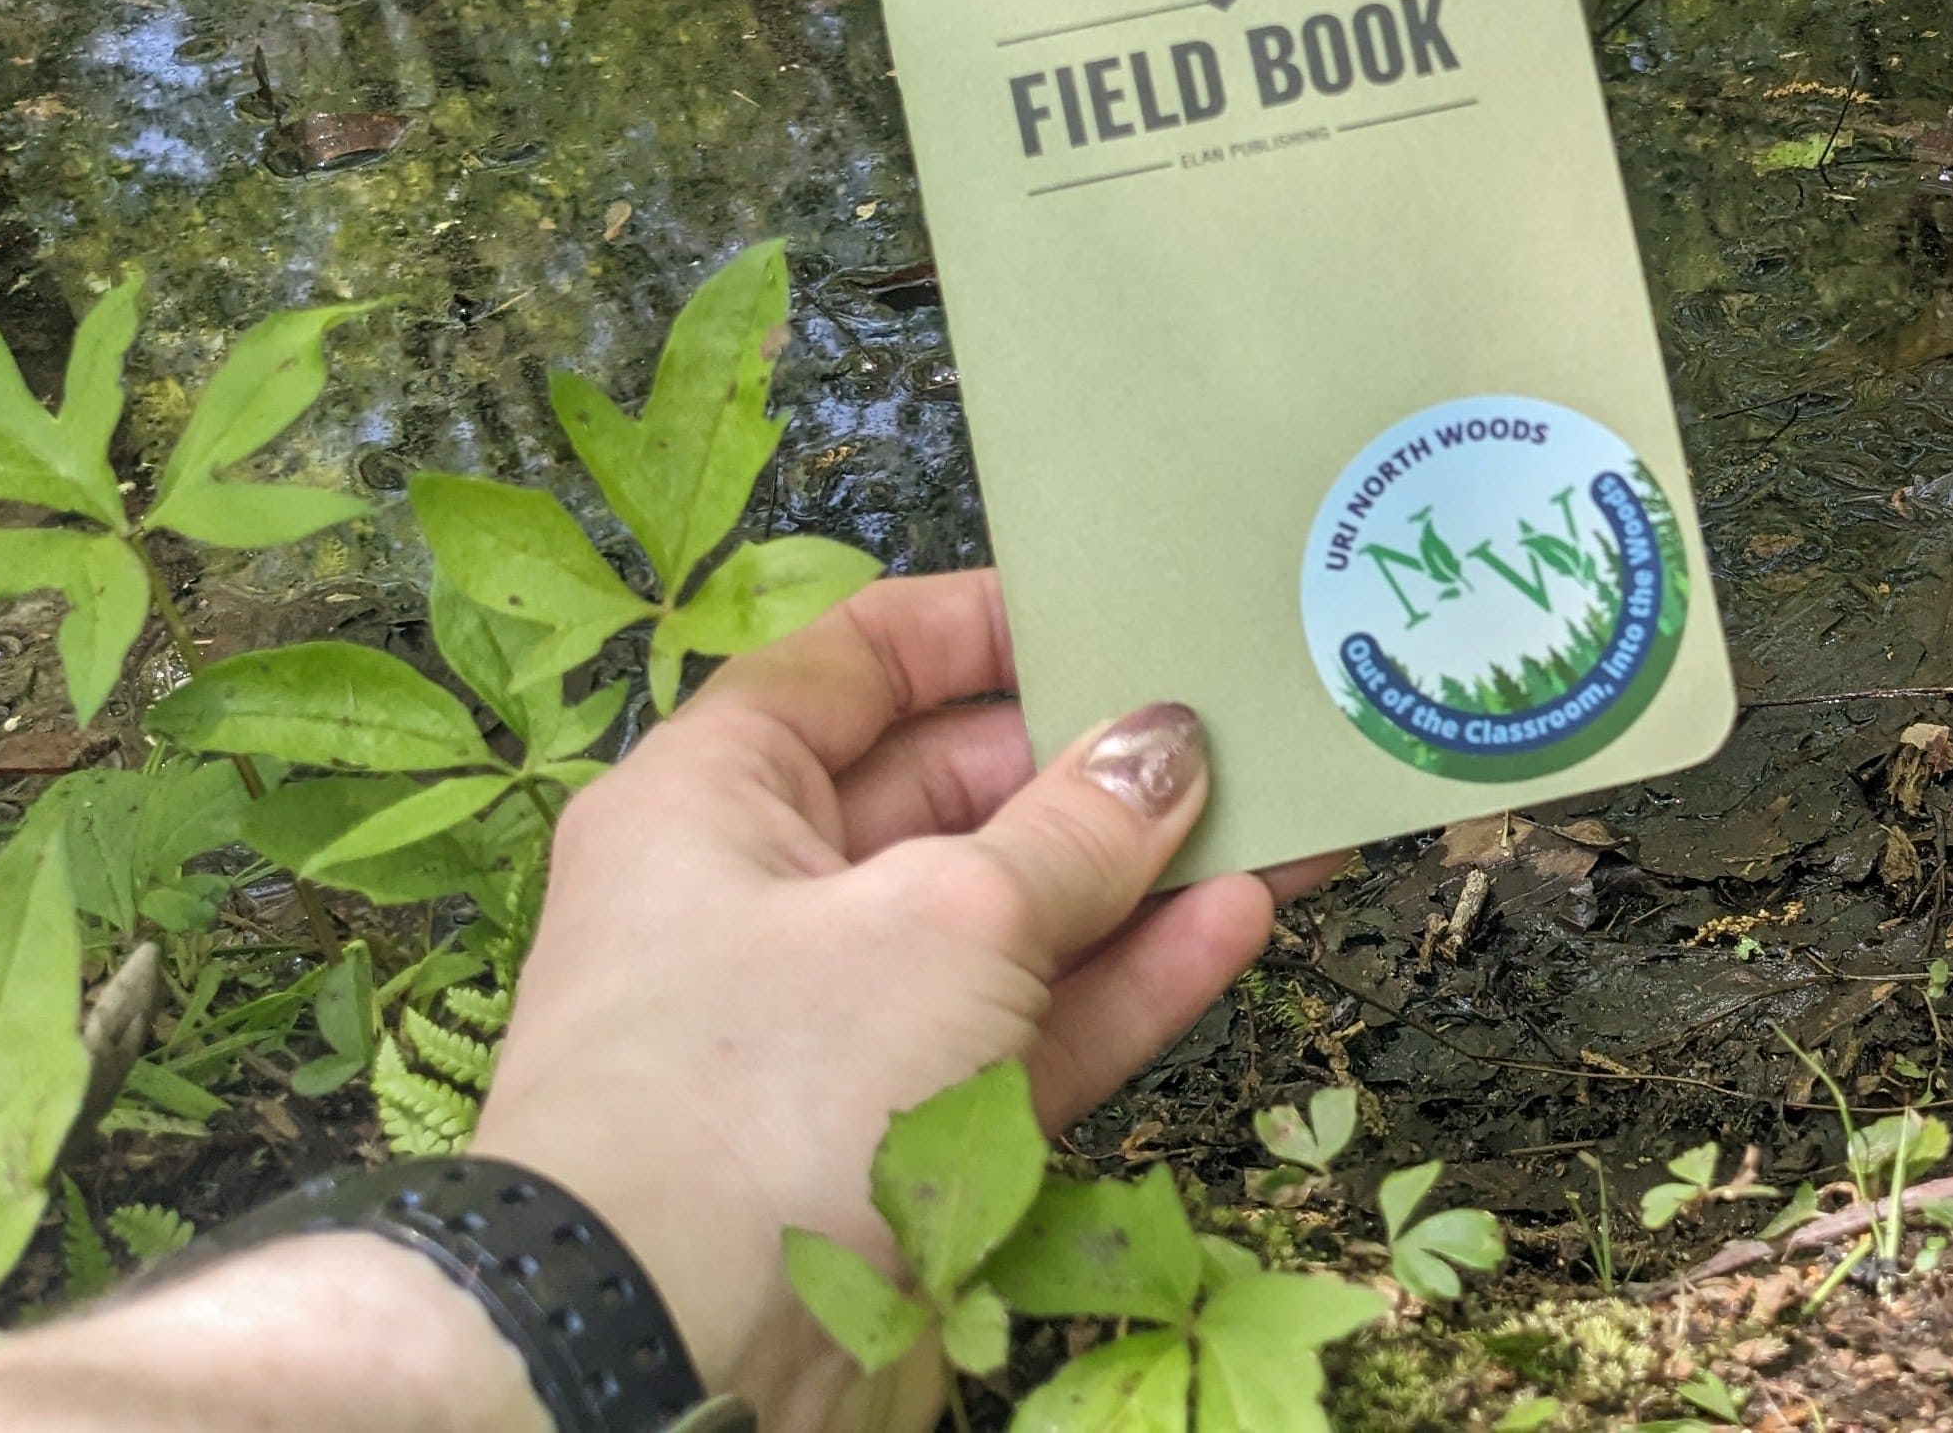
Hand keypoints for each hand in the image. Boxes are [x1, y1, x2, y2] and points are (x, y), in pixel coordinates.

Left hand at [472, 570, 1333, 1432]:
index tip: (1106, 600)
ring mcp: (839, 1028)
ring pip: (1013, 919)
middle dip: (1090, 758)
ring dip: (1140, 872)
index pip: (849, 669)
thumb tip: (1166, 744)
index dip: (976, 628)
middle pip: (949, 792)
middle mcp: (765, 902)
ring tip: (1281, 811)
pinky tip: (1240, 920)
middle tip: (1234, 713)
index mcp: (712, 802)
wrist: (671, 1353)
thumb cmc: (763, 1086)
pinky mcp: (905, 1137)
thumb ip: (1073, 828)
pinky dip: (1130, 979)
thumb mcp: (942, 918)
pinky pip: (1034, 1028)